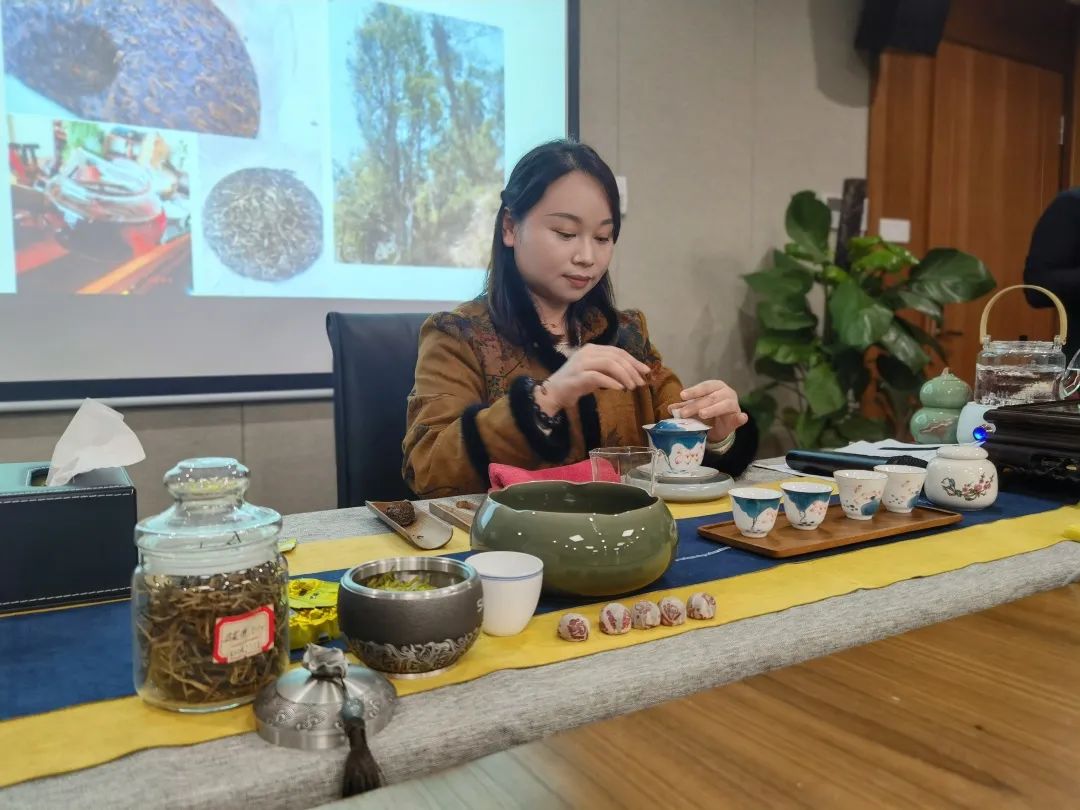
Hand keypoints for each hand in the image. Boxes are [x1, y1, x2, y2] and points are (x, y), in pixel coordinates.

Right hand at [535, 344, 651, 414]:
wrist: (554, 392)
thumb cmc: (577, 383)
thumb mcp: (598, 373)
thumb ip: (612, 370)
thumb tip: (634, 374)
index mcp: (593, 349)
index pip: (618, 351)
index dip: (634, 360)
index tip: (645, 371)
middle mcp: (587, 352)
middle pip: (616, 356)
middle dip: (632, 369)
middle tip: (641, 382)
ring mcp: (582, 363)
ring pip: (609, 364)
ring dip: (624, 375)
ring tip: (632, 387)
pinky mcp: (578, 376)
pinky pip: (598, 377)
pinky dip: (611, 382)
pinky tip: (620, 389)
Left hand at [671, 380, 747, 441]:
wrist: (720, 425)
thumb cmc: (708, 411)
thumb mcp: (695, 409)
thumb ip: (684, 407)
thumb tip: (670, 408)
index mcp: (716, 386)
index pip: (704, 387)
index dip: (693, 391)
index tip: (682, 396)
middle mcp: (726, 392)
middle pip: (711, 397)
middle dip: (696, 405)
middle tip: (683, 413)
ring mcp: (734, 404)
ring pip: (724, 405)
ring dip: (713, 409)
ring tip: (702, 414)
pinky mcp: (738, 418)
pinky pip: (740, 417)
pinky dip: (741, 417)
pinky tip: (741, 417)